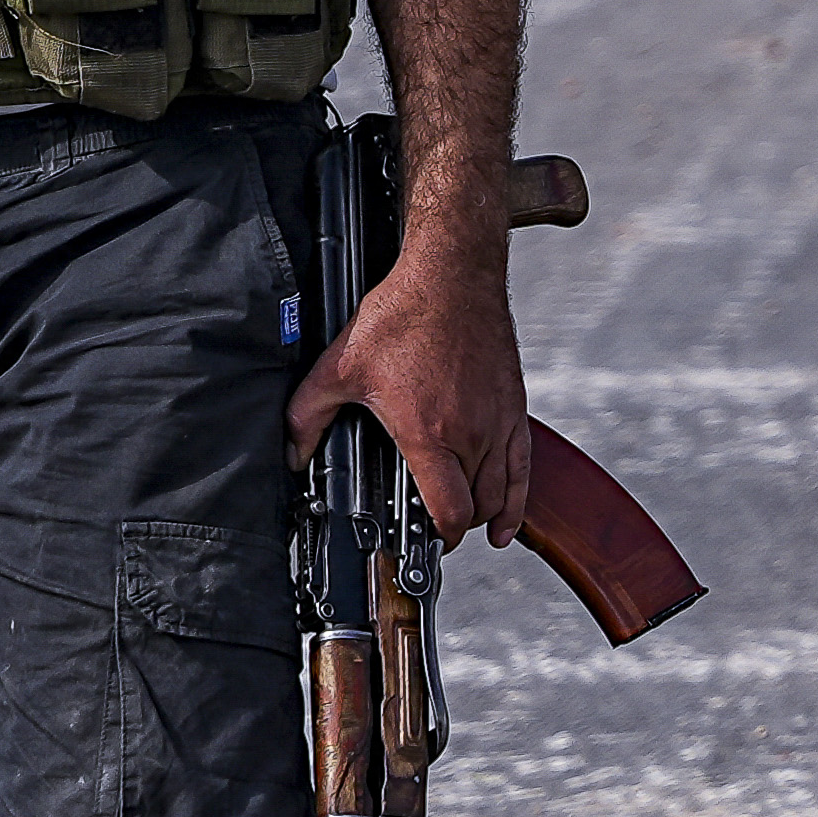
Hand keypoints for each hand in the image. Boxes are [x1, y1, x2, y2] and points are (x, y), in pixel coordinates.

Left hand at [298, 246, 537, 546]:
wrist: (454, 275)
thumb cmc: (406, 313)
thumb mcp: (341, 366)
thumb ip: (307, 415)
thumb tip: (293, 451)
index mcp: (430, 431)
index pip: (449, 511)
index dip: (438, 537)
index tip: (423, 541)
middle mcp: (472, 432)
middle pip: (476, 507)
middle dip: (453, 525)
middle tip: (429, 526)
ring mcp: (498, 421)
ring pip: (502, 492)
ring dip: (484, 514)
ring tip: (464, 524)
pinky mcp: (514, 406)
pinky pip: (524, 467)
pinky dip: (518, 500)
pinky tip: (509, 520)